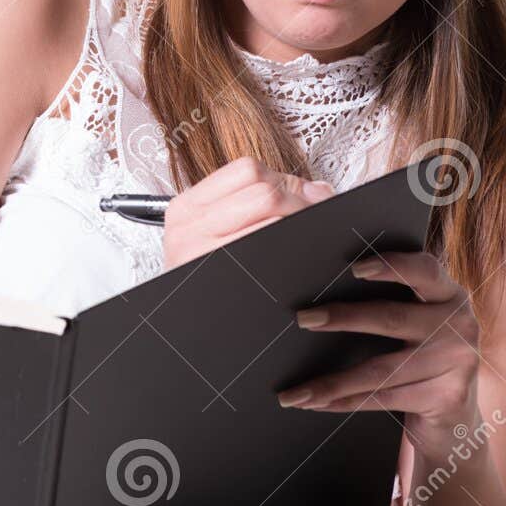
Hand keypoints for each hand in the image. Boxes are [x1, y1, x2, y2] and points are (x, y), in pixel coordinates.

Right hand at [162, 157, 335, 271]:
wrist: (191, 334)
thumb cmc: (214, 283)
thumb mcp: (217, 237)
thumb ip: (260, 205)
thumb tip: (318, 191)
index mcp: (188, 206)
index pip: (247, 171)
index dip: (283, 183)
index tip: (298, 202)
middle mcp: (187, 224)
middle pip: (264, 191)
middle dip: (299, 204)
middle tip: (312, 223)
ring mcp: (199, 250)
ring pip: (272, 214)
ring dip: (300, 224)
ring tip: (305, 241)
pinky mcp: (219, 274)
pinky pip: (270, 246)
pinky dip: (292, 248)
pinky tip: (293, 261)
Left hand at [275, 250, 482, 455]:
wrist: (459, 417)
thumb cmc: (424, 356)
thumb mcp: (423, 321)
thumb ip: (395, 299)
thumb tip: (325, 283)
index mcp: (449, 294)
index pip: (424, 270)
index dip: (392, 266)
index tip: (355, 268)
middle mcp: (459, 325)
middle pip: (392, 319)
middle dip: (343, 318)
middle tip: (304, 318)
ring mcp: (456, 363)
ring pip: (380, 371)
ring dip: (332, 381)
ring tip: (295, 391)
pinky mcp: (446, 398)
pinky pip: (383, 400)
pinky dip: (344, 402)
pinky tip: (316, 403)